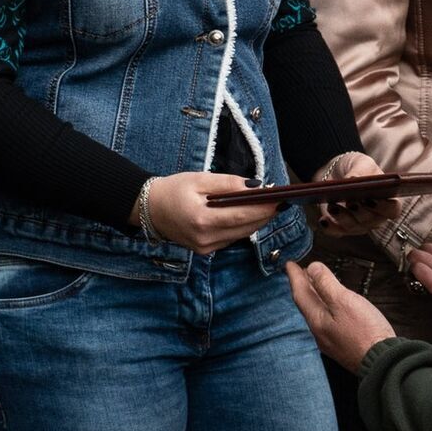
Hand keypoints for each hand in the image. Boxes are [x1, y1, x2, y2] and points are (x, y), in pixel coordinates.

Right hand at [142, 170, 275, 253]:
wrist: (149, 209)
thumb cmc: (174, 190)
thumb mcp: (200, 179)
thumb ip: (228, 183)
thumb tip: (255, 187)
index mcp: (201, 219)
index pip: (241, 216)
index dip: (263, 208)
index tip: (280, 199)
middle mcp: (205, 238)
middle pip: (245, 228)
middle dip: (265, 214)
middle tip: (282, 201)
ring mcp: (205, 248)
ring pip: (241, 235)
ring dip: (257, 221)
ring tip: (271, 206)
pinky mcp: (205, 250)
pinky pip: (231, 238)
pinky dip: (243, 226)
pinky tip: (251, 214)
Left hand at [286, 260, 394, 371]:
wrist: (383, 362)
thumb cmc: (365, 332)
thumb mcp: (344, 301)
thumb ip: (326, 284)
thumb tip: (312, 268)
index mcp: (316, 320)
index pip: (300, 294)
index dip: (294, 277)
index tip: (289, 264)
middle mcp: (319, 332)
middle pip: (307, 304)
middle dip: (303, 286)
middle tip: (301, 272)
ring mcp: (330, 340)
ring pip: (316, 313)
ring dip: (314, 296)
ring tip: (315, 284)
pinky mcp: (342, 345)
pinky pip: (327, 320)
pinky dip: (325, 307)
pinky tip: (333, 306)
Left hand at [313, 150, 402, 235]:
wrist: (336, 172)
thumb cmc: (356, 168)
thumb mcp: (361, 162)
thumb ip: (361, 170)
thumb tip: (354, 179)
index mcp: (387, 201)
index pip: (392, 210)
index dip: (384, 207)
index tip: (372, 198)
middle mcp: (374, 217)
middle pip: (370, 220)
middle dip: (360, 212)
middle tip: (351, 201)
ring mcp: (357, 225)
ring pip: (352, 227)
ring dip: (342, 217)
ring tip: (332, 205)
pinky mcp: (339, 228)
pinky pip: (335, 232)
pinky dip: (329, 227)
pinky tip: (323, 219)